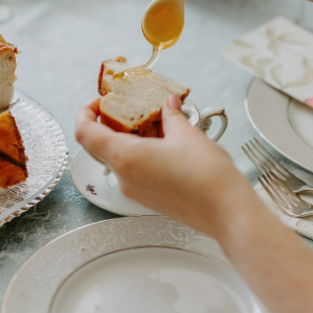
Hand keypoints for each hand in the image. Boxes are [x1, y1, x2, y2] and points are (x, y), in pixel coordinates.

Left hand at [75, 96, 257, 238]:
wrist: (228, 212)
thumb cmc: (206, 177)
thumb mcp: (187, 134)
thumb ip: (171, 116)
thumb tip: (168, 104)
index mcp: (124, 158)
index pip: (85, 132)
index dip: (87, 111)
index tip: (104, 100)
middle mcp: (124, 177)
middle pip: (103, 144)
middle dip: (118, 121)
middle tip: (140, 106)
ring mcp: (136, 190)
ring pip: (122, 156)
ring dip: (135, 136)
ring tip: (163, 121)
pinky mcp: (149, 197)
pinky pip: (136, 169)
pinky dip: (145, 151)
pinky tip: (169, 141)